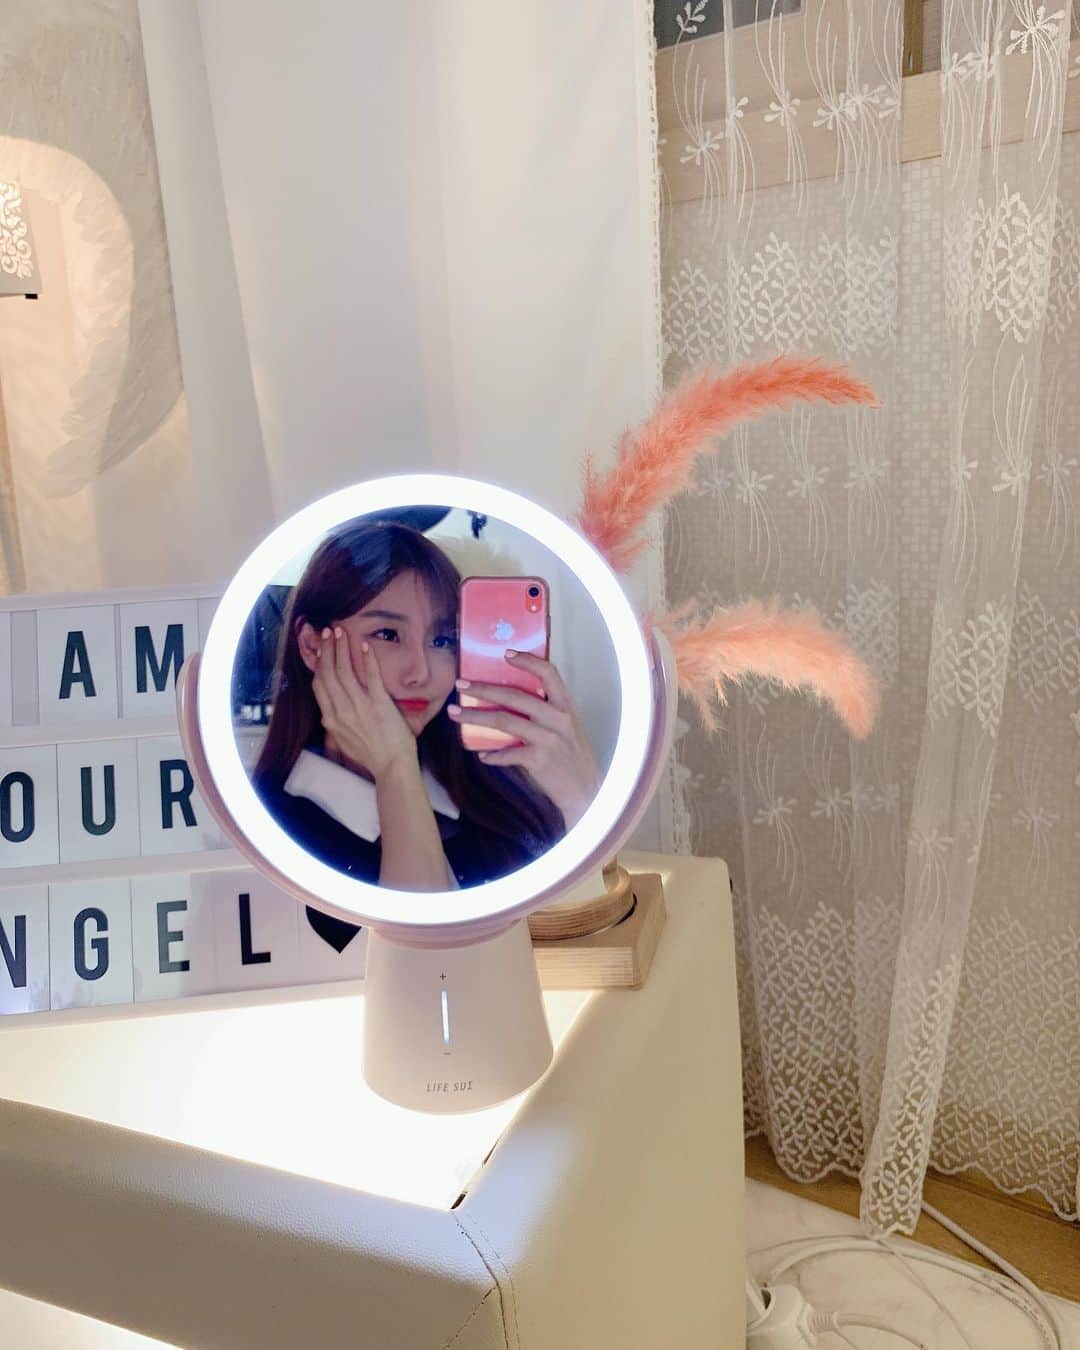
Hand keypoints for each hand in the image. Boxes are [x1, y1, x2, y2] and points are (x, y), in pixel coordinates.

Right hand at [311, 626, 417, 780]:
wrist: (392, 767)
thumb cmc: (371, 756)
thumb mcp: (343, 742)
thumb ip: (335, 725)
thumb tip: (328, 714)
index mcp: (331, 720)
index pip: (319, 685)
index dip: (318, 664)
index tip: (320, 650)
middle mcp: (341, 711)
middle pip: (327, 673)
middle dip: (326, 649)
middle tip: (327, 632)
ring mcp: (359, 706)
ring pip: (344, 671)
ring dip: (341, 648)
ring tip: (340, 632)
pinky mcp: (379, 704)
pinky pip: (371, 676)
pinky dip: (367, 659)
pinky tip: (364, 645)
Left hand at [448, 651, 599, 828]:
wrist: (586, 792)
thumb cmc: (572, 757)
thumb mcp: (567, 727)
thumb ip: (546, 712)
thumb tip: (510, 699)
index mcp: (566, 706)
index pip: (549, 673)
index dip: (527, 661)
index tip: (505, 653)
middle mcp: (558, 718)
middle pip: (515, 695)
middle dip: (483, 688)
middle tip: (461, 684)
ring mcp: (549, 739)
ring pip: (504, 720)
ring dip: (475, 715)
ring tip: (455, 713)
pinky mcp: (539, 760)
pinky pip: (507, 753)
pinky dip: (492, 754)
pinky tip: (481, 755)